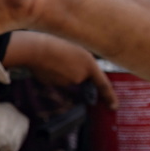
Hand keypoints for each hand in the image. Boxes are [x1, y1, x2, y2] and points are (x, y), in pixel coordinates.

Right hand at [3, 31, 118, 107]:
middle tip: (65, 56)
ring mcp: (66, 82)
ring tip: (55, 56)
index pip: (103, 85)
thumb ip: (84, 62)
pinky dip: (54, 72)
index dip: (110, 97)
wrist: (35, 49)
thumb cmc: (56, 43)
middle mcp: (80, 77)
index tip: (114, 107)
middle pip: (81, 77)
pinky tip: (47, 62)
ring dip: (63, 70)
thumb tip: (81, 75)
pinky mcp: (53, 84)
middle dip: (74, 70)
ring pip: (68, 78)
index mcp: (90, 65)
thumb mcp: (78, 49)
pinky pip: (57, 79)